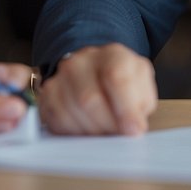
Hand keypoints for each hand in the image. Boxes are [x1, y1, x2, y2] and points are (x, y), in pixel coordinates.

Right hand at [37, 43, 156, 135]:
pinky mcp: (48, 93)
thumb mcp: (142, 90)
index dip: (125, 108)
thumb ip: (141, 105)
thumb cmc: (123, 87)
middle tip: (117, 134)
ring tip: (103, 131)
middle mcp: (83, 60)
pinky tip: (86, 129)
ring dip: (91, 131)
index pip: (116, 77)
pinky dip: (74, 131)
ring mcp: (62, 75)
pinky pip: (57, 118)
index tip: (133, 130)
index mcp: (113, 55)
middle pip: (90, 98)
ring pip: (72, 111)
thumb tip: (133, 127)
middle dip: (107, 125)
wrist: (97, 77)